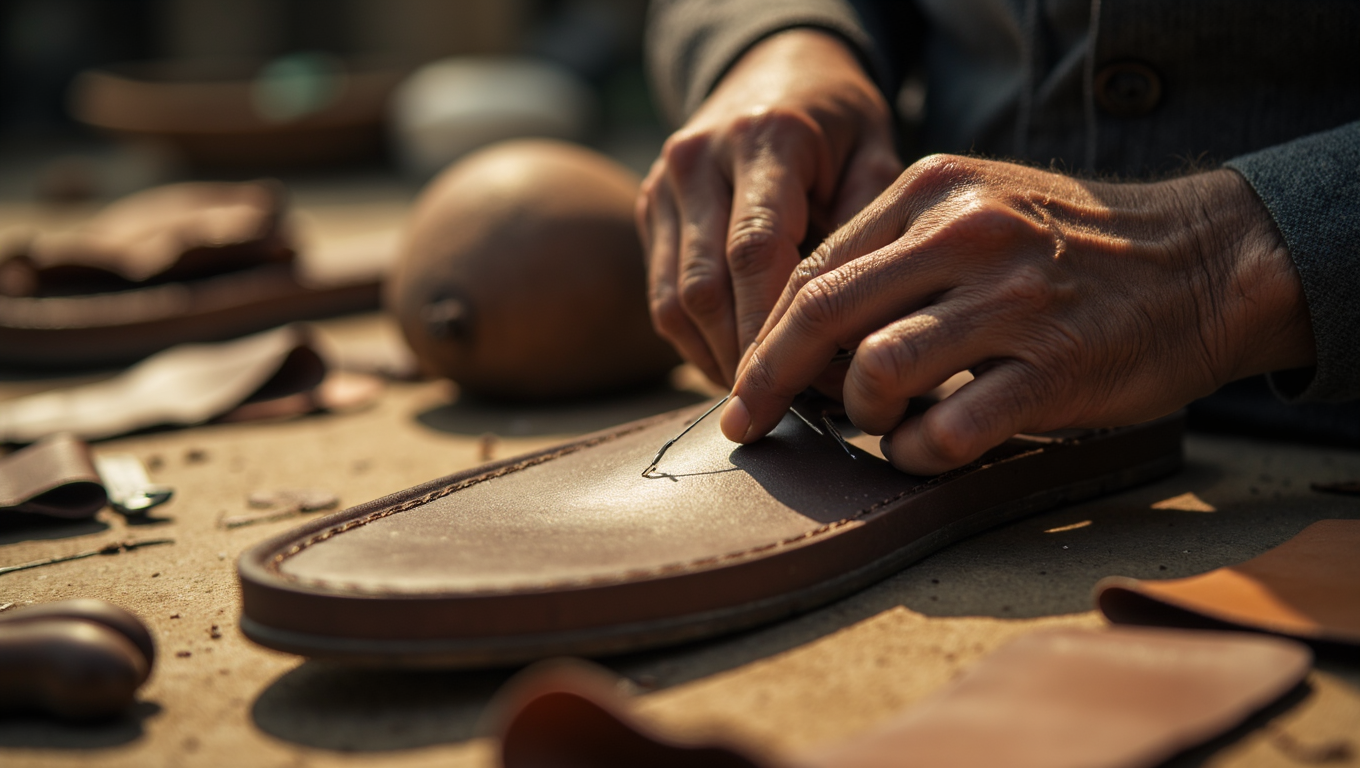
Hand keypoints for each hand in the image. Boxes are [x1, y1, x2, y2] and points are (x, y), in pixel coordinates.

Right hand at [637, 29, 900, 385]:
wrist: (776, 69)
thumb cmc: (839, 124)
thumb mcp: (877, 153)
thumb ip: (868, 229)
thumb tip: (858, 329)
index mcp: (764, 138)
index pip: (755, 252)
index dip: (771, 329)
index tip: (803, 386)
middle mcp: (699, 158)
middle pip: (705, 286)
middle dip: (743, 358)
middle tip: (787, 408)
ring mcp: (663, 183)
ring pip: (673, 301)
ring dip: (715, 359)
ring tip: (763, 395)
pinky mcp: (647, 208)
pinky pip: (660, 295)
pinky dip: (695, 341)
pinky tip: (736, 364)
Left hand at [721, 155, 1315, 473]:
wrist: (1206, 262)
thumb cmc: (1073, 250)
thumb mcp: (979, 212)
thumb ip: (895, 255)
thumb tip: (801, 334)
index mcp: (933, 192)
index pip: (812, 269)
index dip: (762, 336)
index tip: (742, 384)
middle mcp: (966, 236)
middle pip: (823, 314)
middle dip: (768, 381)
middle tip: (746, 424)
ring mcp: (1012, 301)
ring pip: (877, 370)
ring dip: (858, 415)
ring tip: (879, 427)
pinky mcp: (1055, 368)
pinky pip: (949, 429)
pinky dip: (917, 454)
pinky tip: (925, 452)